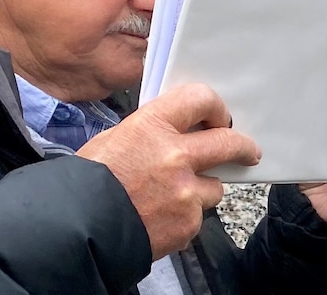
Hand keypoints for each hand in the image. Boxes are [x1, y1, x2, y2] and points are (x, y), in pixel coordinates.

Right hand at [77, 83, 260, 259]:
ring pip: (214, 186)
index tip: (220, 117)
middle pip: (227, 142)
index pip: (200, 99)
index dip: (214, 107)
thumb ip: (150, 133)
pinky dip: (184, 218)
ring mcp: (185, 191)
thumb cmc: (89, 183)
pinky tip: (160, 219)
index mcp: (153, 126)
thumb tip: (172, 132)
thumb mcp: (115, 139)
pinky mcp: (188, 223)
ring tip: (173, 197)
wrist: (79, 228)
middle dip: (242, 146)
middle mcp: (176, 155)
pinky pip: (197, 217)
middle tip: (247, 150)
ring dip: (201, 190)